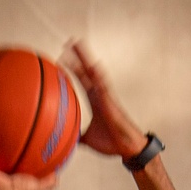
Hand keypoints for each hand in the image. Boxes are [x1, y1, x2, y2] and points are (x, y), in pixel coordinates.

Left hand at [63, 42, 145, 160]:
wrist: (127, 148)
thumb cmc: (111, 142)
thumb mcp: (89, 139)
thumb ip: (77, 136)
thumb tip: (67, 140)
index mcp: (94, 99)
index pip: (81, 79)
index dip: (73, 68)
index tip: (63, 56)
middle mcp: (99, 93)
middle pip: (87, 70)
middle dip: (78, 56)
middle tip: (69, 41)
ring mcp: (105, 96)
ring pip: (94, 73)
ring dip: (86, 59)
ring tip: (77, 44)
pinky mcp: (111, 103)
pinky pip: (104, 87)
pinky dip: (98, 76)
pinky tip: (92, 65)